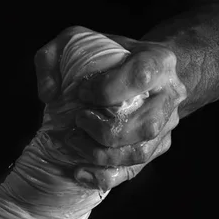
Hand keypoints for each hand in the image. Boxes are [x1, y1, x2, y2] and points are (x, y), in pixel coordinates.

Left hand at [35, 27, 186, 189]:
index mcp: (159, 61)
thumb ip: (51, 60)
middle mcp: (170, 95)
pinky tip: (79, 172)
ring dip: (101, 156)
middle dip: (103, 131)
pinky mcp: (156, 147)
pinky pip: (132, 171)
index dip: (107, 90)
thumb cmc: (106, 56)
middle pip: (144, 125)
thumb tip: (48, 95)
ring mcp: (166, 125)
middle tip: (78, 122)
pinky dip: (103, 176)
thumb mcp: (74, 42)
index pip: (141, 76)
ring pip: (139, 153)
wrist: (139, 70)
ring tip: (75, 144)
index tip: (81, 94)